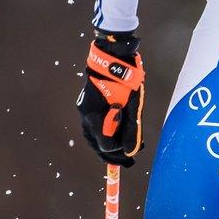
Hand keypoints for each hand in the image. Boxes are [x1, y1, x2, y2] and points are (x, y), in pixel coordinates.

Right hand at [77, 30, 145, 165]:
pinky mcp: (89, 103)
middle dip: (112, 154)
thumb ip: (132, 129)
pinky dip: (104, 133)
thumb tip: (130, 152)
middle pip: (96, 143)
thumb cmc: (126, 79)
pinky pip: (94, 125)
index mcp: (95, 115)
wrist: (114, 55)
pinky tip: (115, 136)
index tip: (132, 155)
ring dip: (107, 145)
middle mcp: (86, 114)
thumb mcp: (133, 105)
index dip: (118, 152)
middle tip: (129, 162)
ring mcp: (85, 108)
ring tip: (122, 153)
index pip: (105, 144)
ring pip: (93, 135)